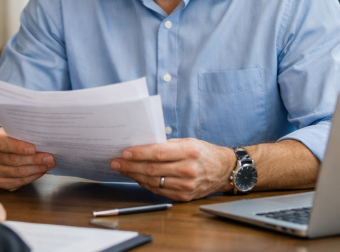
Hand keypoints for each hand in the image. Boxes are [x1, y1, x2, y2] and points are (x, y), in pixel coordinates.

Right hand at [0, 127, 54, 190]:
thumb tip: (44, 140)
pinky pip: (17, 182)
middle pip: (12, 160)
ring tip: (49, 164)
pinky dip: (31, 177)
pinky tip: (40, 171)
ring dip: (36, 169)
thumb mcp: (13, 130)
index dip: (18, 147)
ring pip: (16, 172)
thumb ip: (23, 134)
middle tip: (50, 158)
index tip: (34, 149)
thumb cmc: (10, 137)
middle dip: (34, 159)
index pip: (2, 143)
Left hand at [110, 138, 234, 200]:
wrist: (224, 171)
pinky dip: (146, 184)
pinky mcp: (184, 197)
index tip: (124, 152)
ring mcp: (187, 186)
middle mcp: (189, 170)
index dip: (139, 153)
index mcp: (190, 152)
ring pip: (154, 181)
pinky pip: (159, 191)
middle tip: (116, 162)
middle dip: (130, 165)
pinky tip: (137, 178)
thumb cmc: (203, 152)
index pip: (159, 153)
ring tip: (122, 169)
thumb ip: (167, 144)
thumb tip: (141, 145)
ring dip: (134, 176)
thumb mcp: (188, 142)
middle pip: (153, 169)